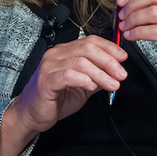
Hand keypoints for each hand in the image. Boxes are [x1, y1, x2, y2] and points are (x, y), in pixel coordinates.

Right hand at [0, 36, 127, 155]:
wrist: (33, 114)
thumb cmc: (55, 98)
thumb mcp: (82, 85)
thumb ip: (97, 76)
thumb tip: (116, 71)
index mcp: (65, 52)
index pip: (90, 41)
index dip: (109, 47)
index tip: (123, 58)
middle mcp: (56, 55)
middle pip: (87, 48)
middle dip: (108, 61)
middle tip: (121, 74)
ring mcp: (49, 66)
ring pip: (80, 61)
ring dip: (101, 73)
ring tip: (112, 84)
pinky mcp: (46, 81)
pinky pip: (67, 75)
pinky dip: (83, 79)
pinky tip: (91, 86)